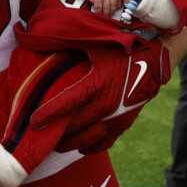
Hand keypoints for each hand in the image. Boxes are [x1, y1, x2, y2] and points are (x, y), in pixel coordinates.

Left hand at [31, 42, 169, 152]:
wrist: (154, 58)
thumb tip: (41, 39)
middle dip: (55, 132)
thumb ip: (70, 45)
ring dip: (70, 143)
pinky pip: (105, 142)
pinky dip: (90, 147)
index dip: (49, 114)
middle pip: (75, 125)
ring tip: (55, 144)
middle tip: (39, 135)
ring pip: (88, 138)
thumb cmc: (120, 47)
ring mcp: (118, 116)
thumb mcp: (95, 43)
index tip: (33, 121)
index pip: (68, 103)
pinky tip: (79, 146)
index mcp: (98, 82)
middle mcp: (108, 103)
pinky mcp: (125, 122)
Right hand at [83, 0, 121, 15]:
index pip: (119, 2)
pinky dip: (99, 13)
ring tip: (104, 16)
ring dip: (105, 14)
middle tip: (109, 15)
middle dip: (111, 12)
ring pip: (106, 8)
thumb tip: (116, 8)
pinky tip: (99, 14)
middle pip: (113, 6)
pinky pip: (99, 8)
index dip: (117, 8)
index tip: (114, 11)